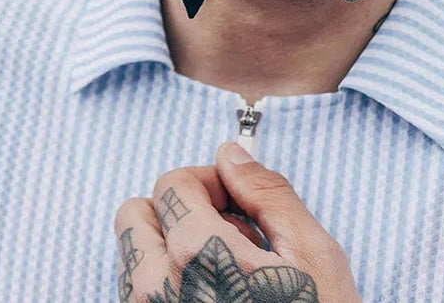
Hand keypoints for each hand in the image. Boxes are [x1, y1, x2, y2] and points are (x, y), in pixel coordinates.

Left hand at [113, 142, 361, 302]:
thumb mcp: (312, 255)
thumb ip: (267, 194)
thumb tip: (233, 154)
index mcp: (198, 253)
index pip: (172, 182)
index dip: (208, 182)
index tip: (236, 202)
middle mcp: (157, 286)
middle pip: (135, 213)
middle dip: (175, 209)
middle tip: (224, 230)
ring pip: (132, 254)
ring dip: (167, 247)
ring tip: (223, 271)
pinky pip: (136, 291)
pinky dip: (165, 282)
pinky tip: (214, 295)